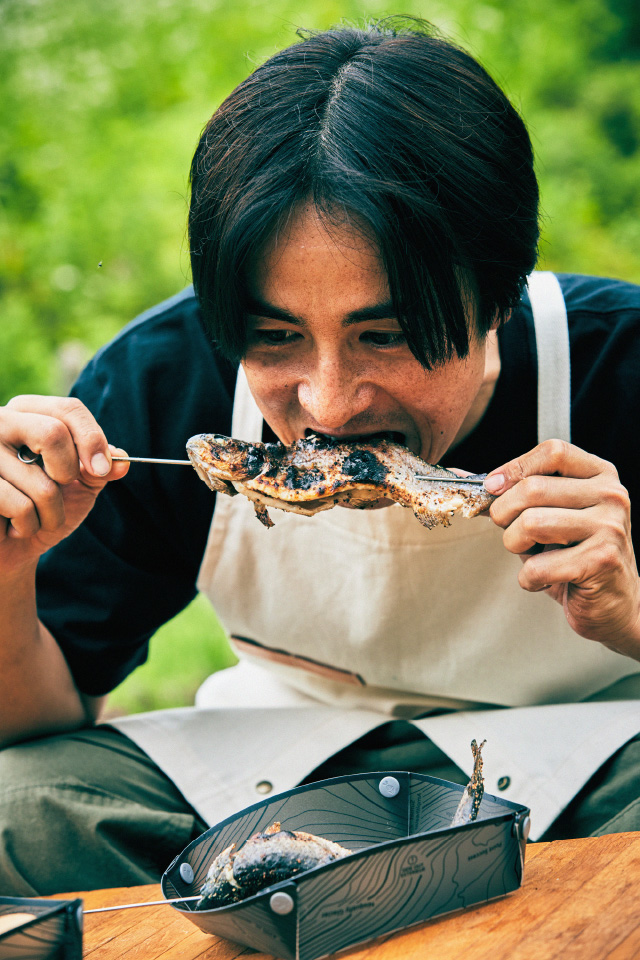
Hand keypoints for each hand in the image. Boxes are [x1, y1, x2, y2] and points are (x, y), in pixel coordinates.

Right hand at [0, 395, 128, 573]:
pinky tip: (13, 526)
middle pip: (52, 432)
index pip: (68, 409)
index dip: (92, 439)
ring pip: (41, 482)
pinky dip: (28, 525)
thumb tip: (122, 460)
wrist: (12, 544)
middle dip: (69, 471)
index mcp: (27, 412)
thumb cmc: (44, 506)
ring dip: (52, 513)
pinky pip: (19, 506)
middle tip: (63, 487)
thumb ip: (101, 468)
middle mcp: (1, 422)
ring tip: (35, 517)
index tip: (103, 469)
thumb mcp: (81, 483)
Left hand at [485, 438, 639, 659]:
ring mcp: (609, 527)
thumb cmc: (573, 554)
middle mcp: (610, 495)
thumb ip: (512, 493)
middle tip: (510, 532)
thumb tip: (456, 478)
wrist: (612, 602)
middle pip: (532, 489)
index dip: (514, 468)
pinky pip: (538, 565)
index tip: (493, 488)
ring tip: (531, 555)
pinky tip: (544, 579)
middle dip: (504, 515)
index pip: (552, 451)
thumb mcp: (547, 514)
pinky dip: (528, 578)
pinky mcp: (602, 561)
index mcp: (598, 474)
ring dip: (514, 545)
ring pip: (531, 524)